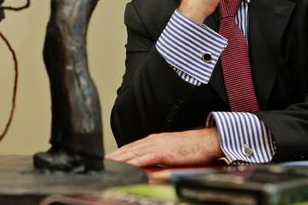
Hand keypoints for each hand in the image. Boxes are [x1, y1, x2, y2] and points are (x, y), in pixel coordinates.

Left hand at [105, 128, 221, 166]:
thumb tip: (149, 165)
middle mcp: (153, 140)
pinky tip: (127, 166)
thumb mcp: (172, 151)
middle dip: (114, 156)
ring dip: (120, 159)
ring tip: (108, 164)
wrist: (207, 140)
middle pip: (128, 149)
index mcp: (154, 140)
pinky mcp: (164, 152)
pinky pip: (146, 158)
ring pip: (134, 153)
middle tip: (101, 162)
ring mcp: (158, 145)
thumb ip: (159, 156)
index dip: (118, 153)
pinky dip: (135, 162)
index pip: (131, 147)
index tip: (107, 158)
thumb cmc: (192, 146)